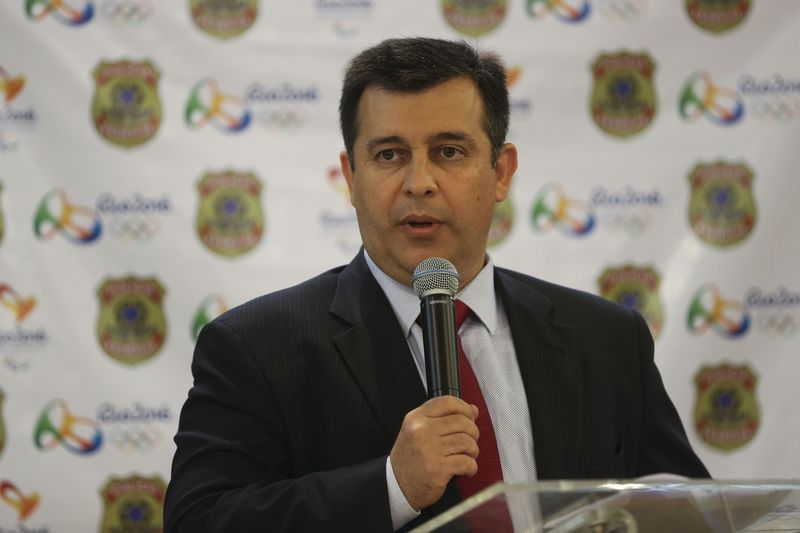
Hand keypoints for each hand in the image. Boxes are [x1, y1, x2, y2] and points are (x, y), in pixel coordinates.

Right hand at [390, 396, 479, 510]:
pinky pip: (466, 462)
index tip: (470, 416)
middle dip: (473, 432)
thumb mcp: (419, 431)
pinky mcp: (437, 469)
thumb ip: (444, 418)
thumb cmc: (411, 458)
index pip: (446, 402)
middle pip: (461, 422)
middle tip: (470, 440)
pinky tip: (467, 469)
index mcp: (416, 418)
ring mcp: (429, 450)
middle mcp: (421, 431)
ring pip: (466, 441)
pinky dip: (472, 466)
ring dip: (473, 450)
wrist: (397, 485)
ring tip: (468, 455)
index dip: (464, 407)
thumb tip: (473, 409)